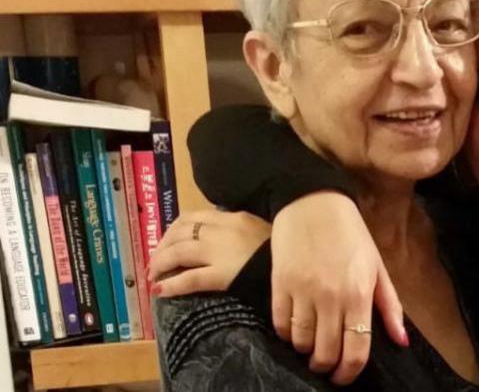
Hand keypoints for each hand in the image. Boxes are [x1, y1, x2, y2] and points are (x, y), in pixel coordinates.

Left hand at [148, 209, 271, 294]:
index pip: (194, 217)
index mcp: (234, 217)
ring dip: (160, 263)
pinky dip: (171, 284)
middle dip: (162, 246)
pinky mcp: (221, 275)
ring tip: (153, 274)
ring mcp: (221, 252)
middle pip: (181, 232)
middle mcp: (223, 231)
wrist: (296, 270)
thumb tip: (222, 237)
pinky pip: (190, 278)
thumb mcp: (263, 231)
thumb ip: (242, 230)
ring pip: (179, 252)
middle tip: (155, 260)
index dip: (174, 229)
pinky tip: (160, 290)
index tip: (167, 240)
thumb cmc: (281, 252)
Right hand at [269, 192, 405, 385]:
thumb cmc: (351, 234)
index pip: (356, 350)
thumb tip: (402, 342)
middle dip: (326, 366)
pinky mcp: (279, 285)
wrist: (313, 201)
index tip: (344, 377)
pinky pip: (280, 324)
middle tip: (327, 364)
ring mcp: (303, 292)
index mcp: (360, 294)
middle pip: (326, 353)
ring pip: (300, 342)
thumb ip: (390, 306)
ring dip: (306, 350)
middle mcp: (331, 297)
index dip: (349, 373)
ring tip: (311, 344)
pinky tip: (294, 328)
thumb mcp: (377, 266)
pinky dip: (286, 334)